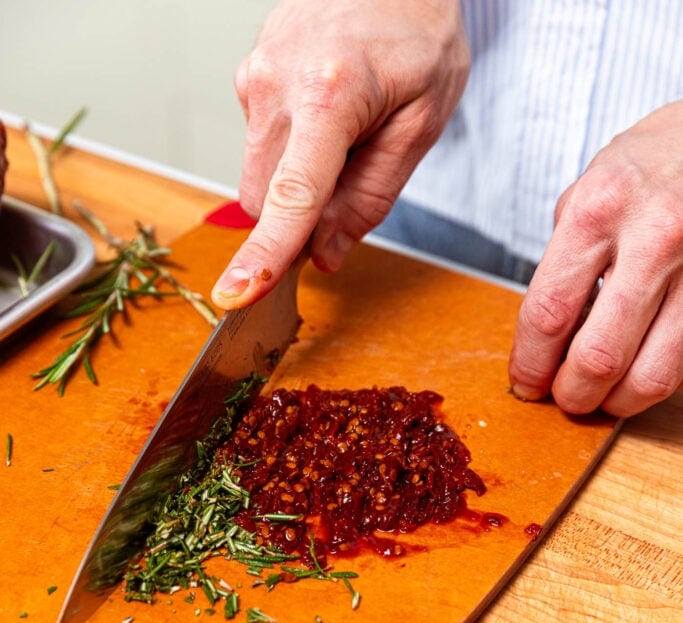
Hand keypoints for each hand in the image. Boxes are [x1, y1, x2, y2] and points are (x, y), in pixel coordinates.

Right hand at [212, 0, 469, 308]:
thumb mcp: (421, 123)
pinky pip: (262, 144)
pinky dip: (292, 150)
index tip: (237, 294)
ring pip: (261, 176)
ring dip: (298, 180)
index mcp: (328, 94)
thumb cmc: (418, 34)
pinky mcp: (248, 76)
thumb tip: (326, 254)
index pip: (292, 195)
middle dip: (301, 215)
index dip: (267, 253)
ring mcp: (255, 77)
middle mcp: (277, 84)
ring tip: (347, 131)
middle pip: (267, 199)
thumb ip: (372, 196)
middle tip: (355, 175)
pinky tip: (328, 111)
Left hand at [509, 100, 682, 417]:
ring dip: (619, 401)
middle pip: (598, 356)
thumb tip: (547, 334)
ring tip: (606, 395)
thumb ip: (566, 258)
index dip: (531, 364)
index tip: (526, 384)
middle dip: (573, 395)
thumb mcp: (592, 187)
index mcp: (598, 210)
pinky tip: (642, 367)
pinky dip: (657, 377)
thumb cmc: (657, 159)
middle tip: (566, 398)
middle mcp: (652, 237)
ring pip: (652, 374)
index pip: (548, 314)